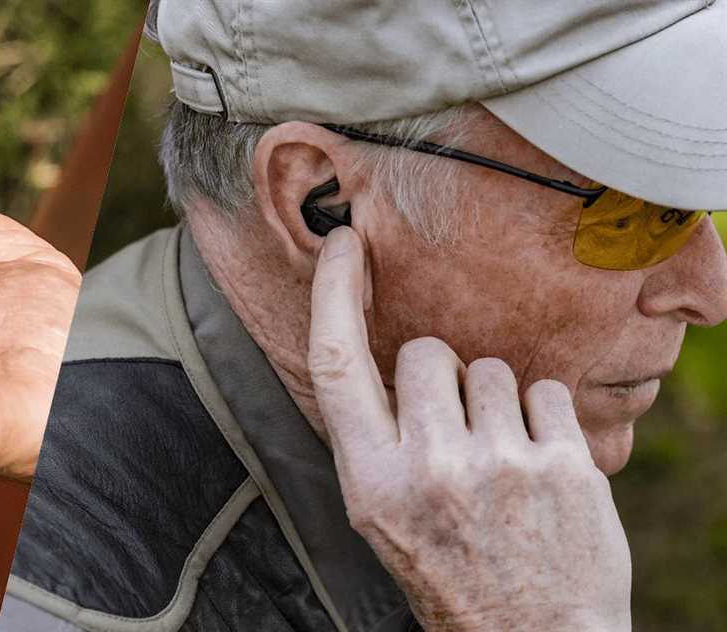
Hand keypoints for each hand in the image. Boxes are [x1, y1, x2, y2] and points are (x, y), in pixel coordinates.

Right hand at [307, 228, 631, 630]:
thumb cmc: (448, 568)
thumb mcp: (381, 514)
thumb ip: (375, 437)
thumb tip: (379, 350)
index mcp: (372, 482)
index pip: (336, 364)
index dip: (334, 294)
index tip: (344, 245)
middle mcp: (430, 468)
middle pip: (427, 353)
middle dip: (441, 372)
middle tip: (454, 429)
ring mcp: (501, 465)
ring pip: (491, 367)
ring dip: (495, 399)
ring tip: (499, 459)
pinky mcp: (563, 464)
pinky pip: (543, 390)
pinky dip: (540, 417)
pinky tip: (537, 466)